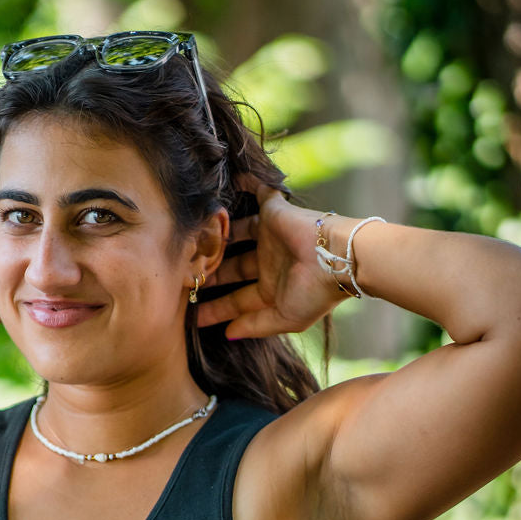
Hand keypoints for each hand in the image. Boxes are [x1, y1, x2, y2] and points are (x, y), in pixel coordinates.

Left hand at [198, 178, 348, 338]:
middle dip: (209, 273)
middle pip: (230, 268)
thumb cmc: (314, 293)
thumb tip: (227, 334)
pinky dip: (244, 184)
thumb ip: (254, 326)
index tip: (190, 316)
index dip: (214, 309)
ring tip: (189, 240)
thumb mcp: (283, 319)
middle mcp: (268, 262)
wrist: (336, 260)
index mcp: (271, 289)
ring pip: (235, 235)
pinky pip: (258, 193)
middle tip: (183, 276)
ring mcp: (270, 236)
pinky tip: (222, 186)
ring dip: (215, 238)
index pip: (235, 300)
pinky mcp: (274, 211)